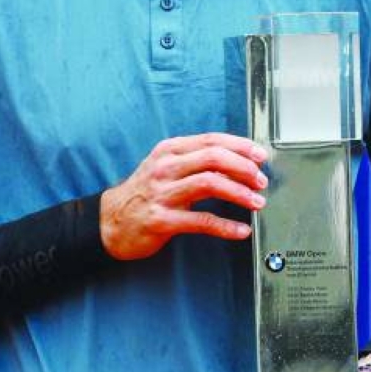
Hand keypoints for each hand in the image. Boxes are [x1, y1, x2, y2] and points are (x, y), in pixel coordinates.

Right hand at [100, 132, 268, 260]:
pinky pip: (201, 222)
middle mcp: (165, 168)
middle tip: (261, 181)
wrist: (110, 222)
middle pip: (213, 158)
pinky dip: (226, 227)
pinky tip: (240, 231)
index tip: (260, 156)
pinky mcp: (162, 220)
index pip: (211, 141)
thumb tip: (237, 164)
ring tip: (257, 202)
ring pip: (210, 184)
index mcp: (169, 151)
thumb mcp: (165, 169)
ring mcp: (162, 194)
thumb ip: (195, 162)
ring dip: (239, 193)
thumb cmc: (144, 195)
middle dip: (244, 168)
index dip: (240, 146)